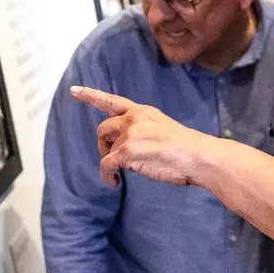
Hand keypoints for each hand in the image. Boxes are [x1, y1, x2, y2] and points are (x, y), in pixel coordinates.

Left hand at [70, 86, 217, 186]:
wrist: (199, 156)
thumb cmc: (187, 150)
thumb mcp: (164, 130)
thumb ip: (144, 132)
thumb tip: (129, 148)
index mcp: (143, 112)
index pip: (112, 101)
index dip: (90, 95)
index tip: (74, 90)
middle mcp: (134, 119)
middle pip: (103, 128)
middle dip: (104, 144)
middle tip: (113, 157)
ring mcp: (130, 134)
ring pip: (105, 148)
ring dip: (109, 160)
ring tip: (120, 172)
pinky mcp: (127, 152)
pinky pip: (106, 165)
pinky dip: (107, 176)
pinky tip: (115, 182)